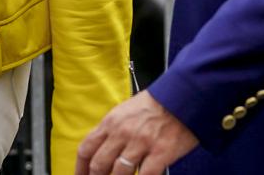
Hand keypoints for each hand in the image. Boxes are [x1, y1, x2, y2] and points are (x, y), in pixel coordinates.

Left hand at [76, 90, 198, 174]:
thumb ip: (113, 130)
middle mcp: (122, 133)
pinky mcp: (160, 153)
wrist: (182, 96)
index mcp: (111, 122)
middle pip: (99, 165)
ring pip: (118, 173)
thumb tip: (103, 151)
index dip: (81, 168)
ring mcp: (140, 143)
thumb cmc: (155, 104)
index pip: (86, 148)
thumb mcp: (126, 111)